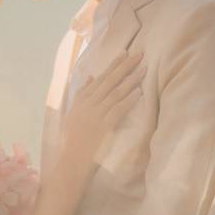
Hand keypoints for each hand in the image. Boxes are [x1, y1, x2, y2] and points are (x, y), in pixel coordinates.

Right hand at [61, 51, 146, 171]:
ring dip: (131, 80)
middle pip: (109, 81)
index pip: (100, 78)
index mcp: (81, 100)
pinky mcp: (104, 126)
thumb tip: (91, 77)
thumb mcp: (72, 113)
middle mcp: (88, 104)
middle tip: (139, 54)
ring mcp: (96, 114)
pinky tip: (139, 91)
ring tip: (144, 69)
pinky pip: (118, 109)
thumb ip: (81, 94)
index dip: (113, 65)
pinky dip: (129, 99)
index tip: (124, 53)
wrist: (71, 161)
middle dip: (125, 66)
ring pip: (116, 93)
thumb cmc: (71, 140)